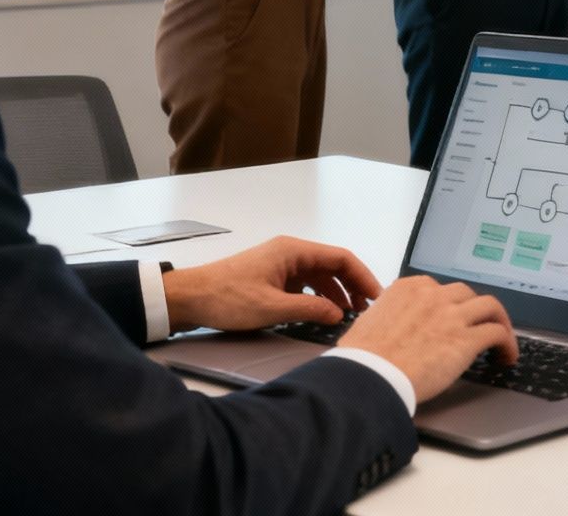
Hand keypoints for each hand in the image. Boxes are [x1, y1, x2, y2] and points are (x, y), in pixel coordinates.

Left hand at [159, 236, 381, 332]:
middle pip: (333, 266)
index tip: (377, 297)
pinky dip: (318, 298)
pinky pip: (305, 285)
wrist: (190, 298)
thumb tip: (339, 315)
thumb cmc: (226, 298)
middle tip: (368, 310)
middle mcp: (289, 253)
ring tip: (349, 316)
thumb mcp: (272, 308)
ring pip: (320, 277)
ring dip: (336, 294)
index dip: (363, 277)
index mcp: (292, 251)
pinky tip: (323, 314)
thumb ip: (310, 310)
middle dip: (353, 287)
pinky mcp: (272, 279)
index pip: (341, 258)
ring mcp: (281, 265)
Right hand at [338, 275, 517, 401]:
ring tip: (502, 338)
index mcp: (408, 289)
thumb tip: (390, 329)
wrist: (369, 376)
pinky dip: (507, 342)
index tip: (451, 317)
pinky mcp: (467, 340)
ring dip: (498, 321)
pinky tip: (507, 356)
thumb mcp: (369, 324)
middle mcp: (433, 296)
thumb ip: (387, 318)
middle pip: (466, 294)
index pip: (437, 288)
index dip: (448, 304)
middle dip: (474, 310)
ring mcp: (452, 315)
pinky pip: (497, 333)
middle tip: (477, 326)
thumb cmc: (362, 358)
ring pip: (489, 307)